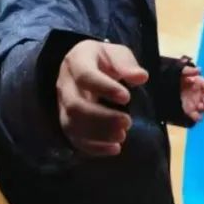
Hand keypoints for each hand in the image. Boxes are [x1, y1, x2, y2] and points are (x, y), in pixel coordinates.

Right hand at [56, 40, 148, 156]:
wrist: (88, 67)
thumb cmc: (105, 61)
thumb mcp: (118, 54)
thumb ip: (127, 64)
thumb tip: (140, 77)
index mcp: (77, 61)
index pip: (85, 76)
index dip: (105, 88)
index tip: (127, 97)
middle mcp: (64, 84)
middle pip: (75, 106)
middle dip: (103, 118)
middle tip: (127, 122)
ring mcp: (62, 105)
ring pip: (72, 125)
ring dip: (98, 135)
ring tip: (122, 136)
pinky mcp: (66, 121)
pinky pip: (74, 138)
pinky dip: (93, 147)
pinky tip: (114, 148)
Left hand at [180, 62, 203, 121]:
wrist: (167, 86)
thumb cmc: (177, 78)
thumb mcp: (181, 71)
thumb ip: (189, 70)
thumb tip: (199, 69)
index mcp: (200, 83)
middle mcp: (201, 94)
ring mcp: (196, 103)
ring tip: (199, 107)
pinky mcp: (190, 111)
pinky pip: (197, 116)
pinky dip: (197, 117)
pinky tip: (194, 115)